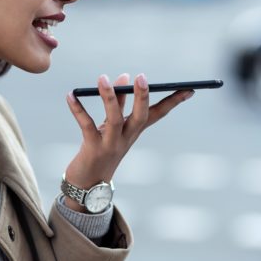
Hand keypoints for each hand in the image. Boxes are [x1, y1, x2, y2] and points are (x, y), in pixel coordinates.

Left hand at [63, 73, 193, 211]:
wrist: (88, 184)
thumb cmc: (102, 149)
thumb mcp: (113, 126)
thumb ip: (119, 102)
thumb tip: (124, 76)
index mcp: (135, 131)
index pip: (159, 114)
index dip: (174, 101)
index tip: (190, 88)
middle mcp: (127, 138)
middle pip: (140, 117)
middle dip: (142, 97)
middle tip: (142, 76)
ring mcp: (111, 145)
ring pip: (114, 120)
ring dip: (110, 98)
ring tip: (103, 78)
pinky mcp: (93, 149)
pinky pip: (86, 126)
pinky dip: (78, 110)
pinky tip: (71, 95)